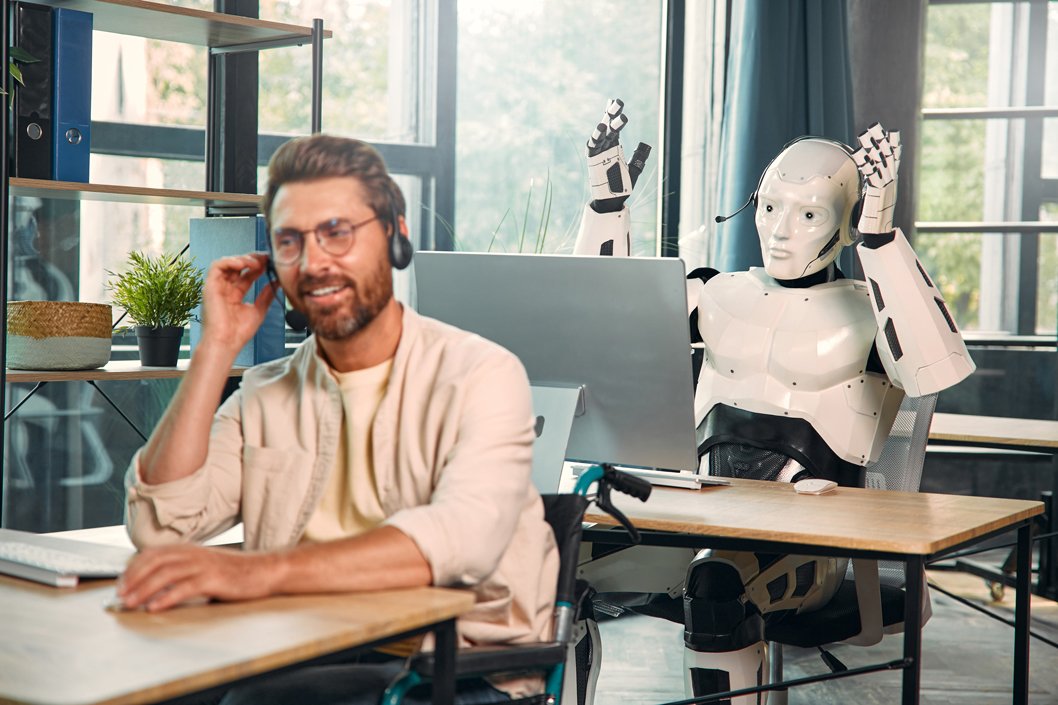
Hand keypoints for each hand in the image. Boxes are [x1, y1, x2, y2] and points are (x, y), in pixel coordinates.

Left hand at [117, 544, 280, 611]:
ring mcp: (203, 565)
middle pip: (155, 562)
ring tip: (131, 603)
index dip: (133, 567)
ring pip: (165, 574)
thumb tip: (155, 583)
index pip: (152, 553)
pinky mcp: (214, 579)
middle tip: (119, 595)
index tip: (121, 583)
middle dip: (133, 578)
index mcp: (189, 549)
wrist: (264, 570)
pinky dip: (166, 597)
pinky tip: (155, 607)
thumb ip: (183, 569)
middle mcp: (193, 554)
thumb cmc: (234, 572)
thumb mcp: (204, 565)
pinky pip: (184, 588)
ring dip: (144, 589)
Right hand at [198, 253, 276, 355]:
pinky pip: (217, 266)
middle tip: (266, 258)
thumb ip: (266, 295)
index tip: (271, 262)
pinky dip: (230, 261)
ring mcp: (217, 287)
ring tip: (256, 262)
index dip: (259, 266)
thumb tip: (276, 282)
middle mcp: (225, 289)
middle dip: (253, 259)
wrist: (226, 343)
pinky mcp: (209, 286)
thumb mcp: (258, 310)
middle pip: (238, 267)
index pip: (247, 274)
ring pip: (227, 263)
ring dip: (243, 259)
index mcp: (235, 295)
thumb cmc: (238, 333)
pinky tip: (243, 263)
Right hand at [585, 98, 650, 212]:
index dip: (615, 114)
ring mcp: (598, 152)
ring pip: (602, 134)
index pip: (615, 126)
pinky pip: (593, 146)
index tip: (616, 101)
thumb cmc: (622, 185)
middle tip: (619, 102)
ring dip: (607, 124)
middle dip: (612, 113)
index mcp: (614, 146)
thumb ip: (639, 157)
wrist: (612, 200)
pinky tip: (601, 128)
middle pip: (608, 126)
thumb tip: (646, 145)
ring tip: (615, 118)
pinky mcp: (593, 160)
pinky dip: (596, 137)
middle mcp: (606, 146)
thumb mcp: (634, 169)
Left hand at [852, 123, 900, 234]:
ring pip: (879, 161)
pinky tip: (859, 151)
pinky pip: (870, 173)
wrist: (878, 232)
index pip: (893, 160)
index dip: (892, 145)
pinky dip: (865, 161)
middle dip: (881, 140)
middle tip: (875, 126)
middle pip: (887, 156)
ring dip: (872, 146)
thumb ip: (873, 188)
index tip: (891, 132)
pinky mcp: (876, 191)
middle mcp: (889, 181)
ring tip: (866, 133)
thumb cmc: (874, 218)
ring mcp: (884, 185)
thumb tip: (868, 183)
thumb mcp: (874, 199)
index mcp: (890, 182)